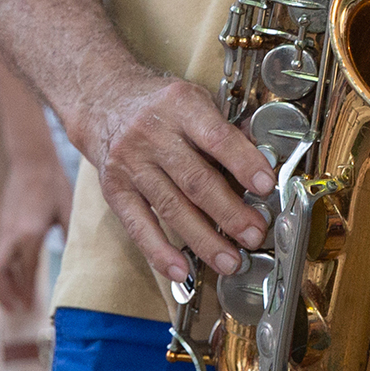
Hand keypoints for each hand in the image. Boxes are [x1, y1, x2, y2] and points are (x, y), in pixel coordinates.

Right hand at [0, 156, 72, 312]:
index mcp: (30, 234)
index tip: (32, 307)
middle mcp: (10, 234)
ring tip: (11, 300)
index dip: (28, 292)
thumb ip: (71, 237)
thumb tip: (79, 262)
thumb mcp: (68, 210)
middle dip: (4, 295)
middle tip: (15, 310)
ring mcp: (1, 229)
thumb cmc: (54, 182)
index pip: (26, 273)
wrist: (31, 158)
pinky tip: (10, 274)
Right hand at [85, 72, 278, 284]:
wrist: (104, 102)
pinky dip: (160, 251)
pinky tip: (181, 270)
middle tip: (254, 234)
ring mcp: (130, 162)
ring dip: (204, 239)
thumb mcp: (195, 100)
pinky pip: (138, 225)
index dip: (243, 162)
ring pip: (171, 207)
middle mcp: (152, 133)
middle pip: (195, 180)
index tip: (265, 186)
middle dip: (229, 212)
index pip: (216, 137)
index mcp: (180, 104)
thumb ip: (225, 129)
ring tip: (230, 260)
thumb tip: (263, 158)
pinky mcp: (114, 189)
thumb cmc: (160, 105)